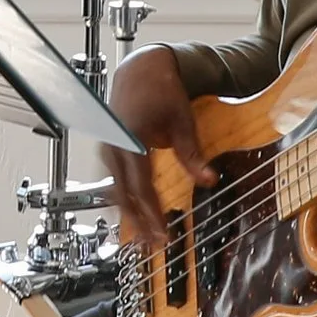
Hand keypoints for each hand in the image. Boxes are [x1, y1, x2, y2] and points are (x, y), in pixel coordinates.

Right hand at [102, 43, 212, 247]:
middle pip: (122, 195)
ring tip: (142, 238)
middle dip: (138, 223)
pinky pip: (113, 182)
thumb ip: (192, 155)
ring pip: (114, 191)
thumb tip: (210, 180)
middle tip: (153, 245)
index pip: (141, 186)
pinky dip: (123, 201)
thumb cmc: (161, 92)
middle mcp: (113, 147)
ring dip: (129, 216)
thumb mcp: (183, 122)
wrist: (140, 71)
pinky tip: (133, 216)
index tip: (163, 233)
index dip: (152, 214)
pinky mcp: (108, 150)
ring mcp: (107, 148)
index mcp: (130, 140)